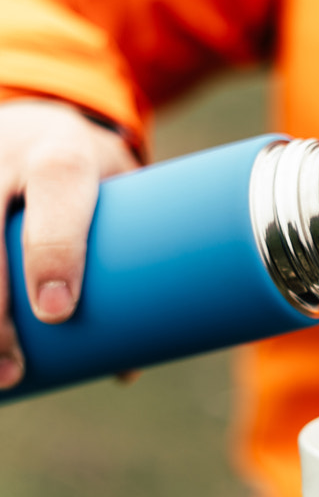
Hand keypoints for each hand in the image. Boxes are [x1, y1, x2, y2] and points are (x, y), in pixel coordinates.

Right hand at [0, 100, 137, 387]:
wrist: (32, 124)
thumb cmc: (82, 182)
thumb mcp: (113, 201)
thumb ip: (128, 273)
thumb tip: (126, 370)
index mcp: (61, 152)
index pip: (58, 187)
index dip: (55, 250)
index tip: (55, 312)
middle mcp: (3, 151)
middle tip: (10, 372)